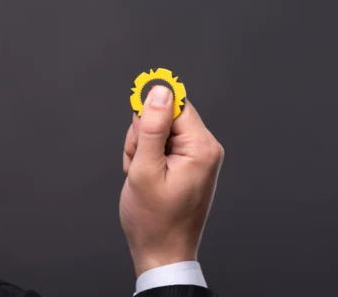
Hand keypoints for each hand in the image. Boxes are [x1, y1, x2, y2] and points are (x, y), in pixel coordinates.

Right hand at [120, 85, 223, 277]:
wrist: (161, 252)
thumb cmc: (154, 219)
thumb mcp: (144, 169)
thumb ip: (150, 127)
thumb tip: (158, 90)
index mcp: (201, 147)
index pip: (176, 104)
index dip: (150, 110)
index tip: (138, 130)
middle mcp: (204, 148)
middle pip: (165, 116)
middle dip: (143, 135)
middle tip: (139, 163)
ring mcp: (196, 156)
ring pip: (157, 130)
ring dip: (141, 148)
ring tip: (141, 175)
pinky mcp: (186, 163)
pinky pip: (159, 145)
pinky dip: (145, 158)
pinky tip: (144, 178)